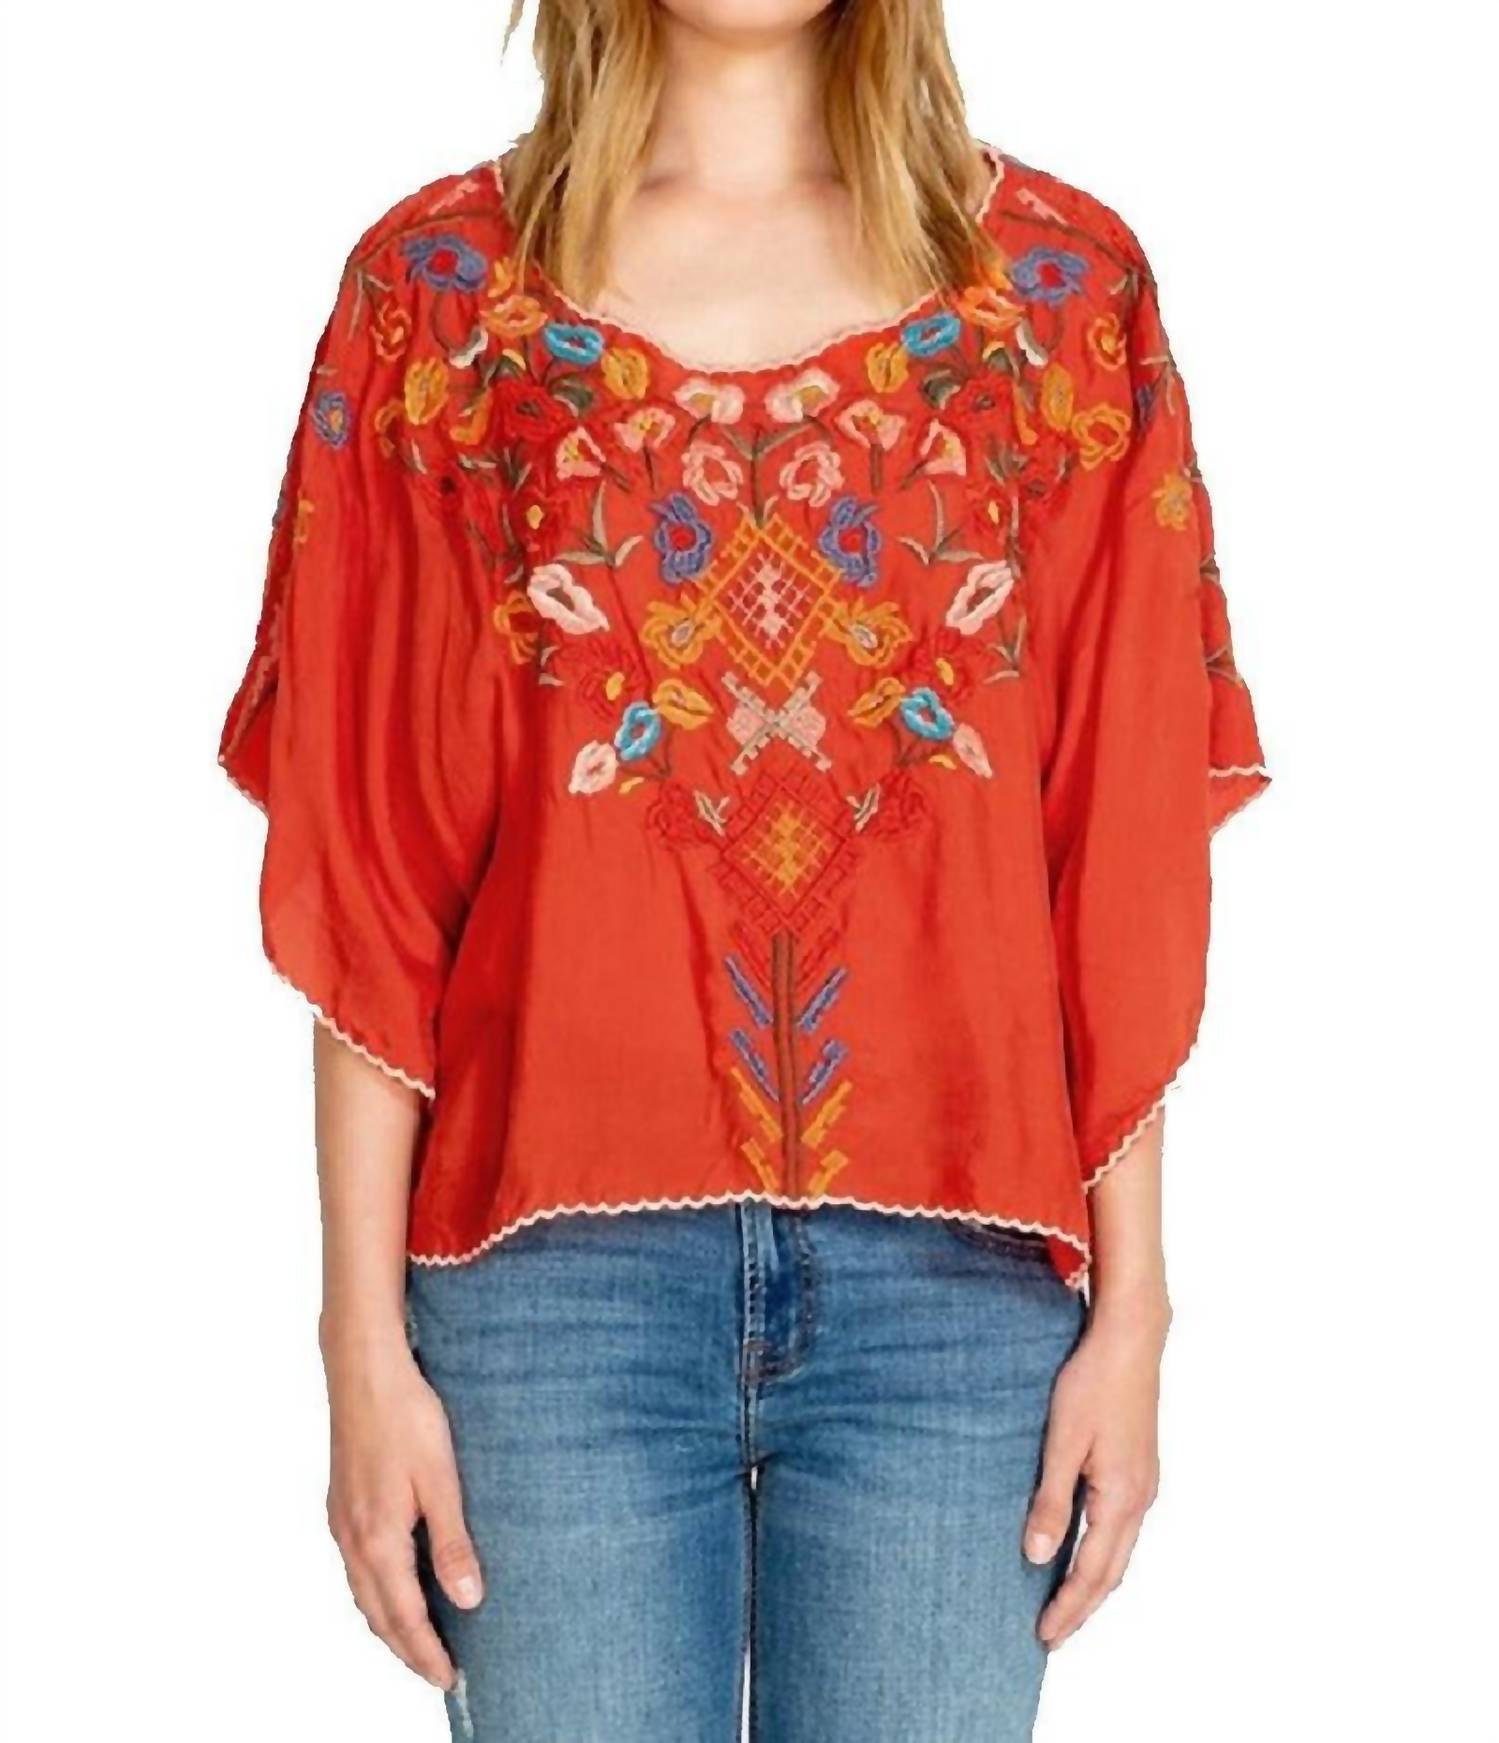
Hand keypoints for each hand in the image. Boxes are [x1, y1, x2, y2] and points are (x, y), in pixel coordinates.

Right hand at [322, 1331, 482, 1687]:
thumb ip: (452, 1543)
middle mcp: (352, 1538)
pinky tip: (394, 1584)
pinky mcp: (341, 1504)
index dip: (426, 1653)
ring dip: (388, 1622)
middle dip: (405, 1648)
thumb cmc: (406, 1416)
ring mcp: (341, 1521)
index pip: (403, 1617)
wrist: (363, 1370)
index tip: (449, 1678)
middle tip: (437, 1671)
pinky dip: (376, 1592)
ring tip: (419, 1639)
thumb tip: (468, 1601)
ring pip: (363, 1592)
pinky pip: (356, 1567)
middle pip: (377, 1614)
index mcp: (378, 1539)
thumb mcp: (441, 1478)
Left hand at [1023, 1297, 1168, 1647]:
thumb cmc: (1092, 1382)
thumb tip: (1037, 1557)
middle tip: (1051, 1636)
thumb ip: (1050, 1500)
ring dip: (1093, 1582)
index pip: (1093, 1573)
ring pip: (1120, 1552)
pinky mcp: (1139, 1468)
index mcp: (1121, 1499)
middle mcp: (1140, 1499)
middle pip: (1112, 1572)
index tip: (1044, 1636)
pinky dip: (1102, 1553)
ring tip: (1065, 1604)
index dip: (1069, 1608)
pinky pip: (1121, 1528)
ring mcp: (1144, 1483)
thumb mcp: (1062, 1441)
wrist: (1130, 1338)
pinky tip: (1082, 1549)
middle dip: (1082, 1607)